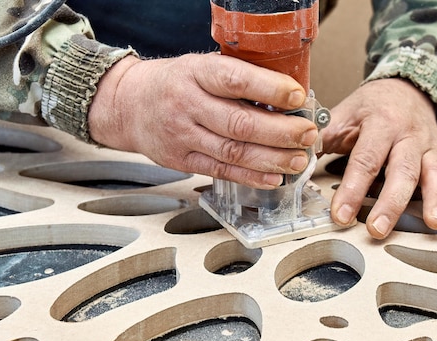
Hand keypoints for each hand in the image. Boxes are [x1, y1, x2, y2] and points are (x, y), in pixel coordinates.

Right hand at [88, 53, 317, 188]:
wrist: (128, 105)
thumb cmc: (174, 83)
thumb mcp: (201, 66)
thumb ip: (237, 78)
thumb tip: (287, 95)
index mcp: (195, 73)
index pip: (235, 79)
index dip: (270, 89)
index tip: (297, 97)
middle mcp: (186, 104)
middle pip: (239, 123)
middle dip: (280, 132)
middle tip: (307, 134)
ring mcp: (182, 136)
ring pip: (233, 152)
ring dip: (271, 158)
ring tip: (297, 159)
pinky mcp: (181, 161)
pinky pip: (221, 171)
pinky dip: (251, 176)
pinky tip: (274, 177)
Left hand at [321, 78, 436, 238]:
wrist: (406, 86)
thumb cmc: (371, 105)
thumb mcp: (344, 113)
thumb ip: (323, 136)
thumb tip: (297, 157)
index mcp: (381, 123)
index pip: (366, 159)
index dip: (353, 189)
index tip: (341, 215)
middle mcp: (409, 134)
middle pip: (402, 170)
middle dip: (391, 202)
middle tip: (378, 229)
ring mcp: (429, 146)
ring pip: (435, 173)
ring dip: (435, 199)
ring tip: (433, 224)